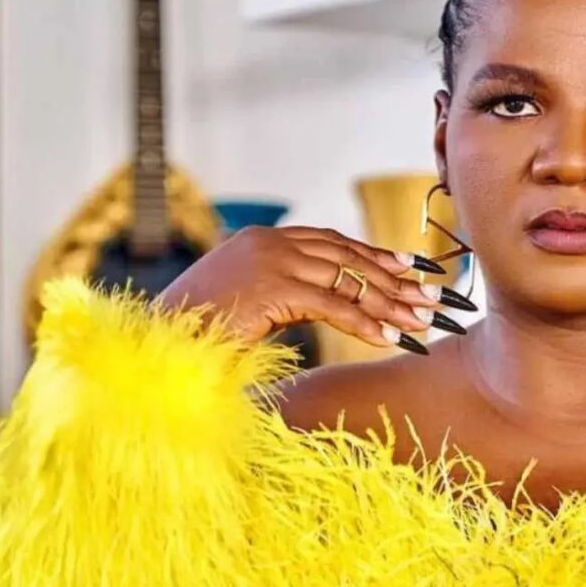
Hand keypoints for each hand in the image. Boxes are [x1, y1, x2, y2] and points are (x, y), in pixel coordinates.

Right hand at [159, 226, 473, 353]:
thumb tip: (330, 303)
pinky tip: (388, 338)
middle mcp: (270, 242)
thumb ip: (286, 295)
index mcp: (263, 240)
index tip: (411, 268)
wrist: (155, 346)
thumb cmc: (197, 334)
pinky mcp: (271, 288)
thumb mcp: (249, 303)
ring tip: (419, 321)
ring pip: (346, 281)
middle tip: (430, 297)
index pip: (333, 243)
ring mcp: (270, 261)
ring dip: (388, 303)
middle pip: (347, 258)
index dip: (375, 256)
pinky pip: (330, 305)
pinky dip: (363, 322)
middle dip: (393, 280)